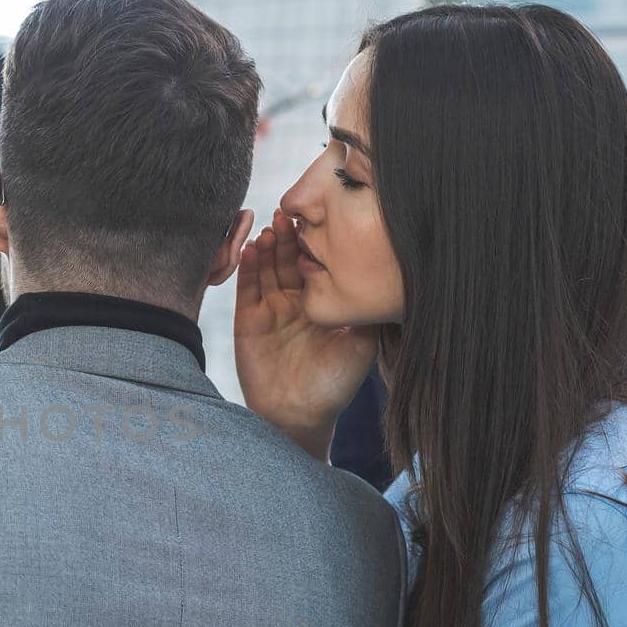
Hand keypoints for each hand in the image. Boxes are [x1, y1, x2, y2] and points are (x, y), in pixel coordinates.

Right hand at [234, 210, 378, 461]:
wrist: (300, 414)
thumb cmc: (335, 383)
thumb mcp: (361, 342)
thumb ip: (363, 310)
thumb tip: (379, 274)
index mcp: (321, 302)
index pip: (316, 262)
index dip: (315, 240)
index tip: (318, 218)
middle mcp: (294, 301)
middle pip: (289, 259)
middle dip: (289, 235)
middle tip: (289, 213)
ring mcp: (270, 309)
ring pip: (267, 268)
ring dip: (268, 247)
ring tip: (271, 227)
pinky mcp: (248, 320)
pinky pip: (246, 289)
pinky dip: (248, 268)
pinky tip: (251, 248)